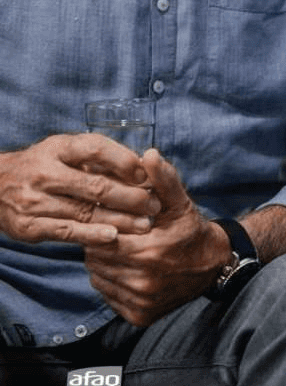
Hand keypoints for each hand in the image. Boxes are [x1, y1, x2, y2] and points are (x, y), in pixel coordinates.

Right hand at [0, 135, 159, 245]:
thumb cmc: (46, 164)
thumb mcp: (67, 150)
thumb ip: (100, 158)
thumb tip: (144, 166)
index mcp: (58, 148)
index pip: (96, 149)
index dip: (124, 162)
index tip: (147, 174)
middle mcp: (45, 173)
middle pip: (96, 186)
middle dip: (132, 197)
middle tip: (155, 205)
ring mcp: (34, 201)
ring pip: (86, 212)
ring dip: (120, 219)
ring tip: (145, 224)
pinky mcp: (29, 226)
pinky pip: (67, 232)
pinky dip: (93, 235)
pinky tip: (114, 237)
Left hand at [83, 149, 230, 326]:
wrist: (213, 266)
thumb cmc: (192, 230)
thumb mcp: (180, 202)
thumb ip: (163, 179)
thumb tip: (148, 154)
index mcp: (150, 252)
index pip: (104, 237)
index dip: (105, 225)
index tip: (113, 218)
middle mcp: (143, 281)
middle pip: (98, 258)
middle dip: (102, 242)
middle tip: (116, 232)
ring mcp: (140, 301)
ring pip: (99, 276)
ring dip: (104, 261)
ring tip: (121, 248)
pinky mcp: (138, 316)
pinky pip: (108, 295)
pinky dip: (111, 280)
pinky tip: (127, 267)